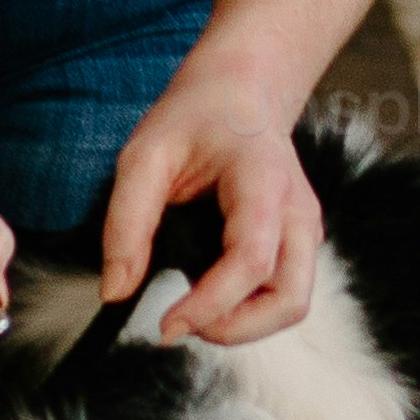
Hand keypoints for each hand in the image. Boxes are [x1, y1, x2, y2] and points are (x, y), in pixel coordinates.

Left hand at [101, 76, 322, 345]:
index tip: (165, 326)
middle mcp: (297, 211)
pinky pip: (284, 293)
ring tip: (193, 312)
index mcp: (263, 181)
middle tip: (179, 324)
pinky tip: (210, 293)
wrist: (242, 90)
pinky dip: (249, 310)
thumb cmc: (194, 118)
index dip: (210, 304)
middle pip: (290, 300)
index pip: (251, 260)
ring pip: (293, 305)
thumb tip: (115, 292)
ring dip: (245, 325)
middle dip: (235, 329)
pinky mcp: (298, 242)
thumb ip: (127, 222)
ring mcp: (305, 229)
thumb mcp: (145, 155)